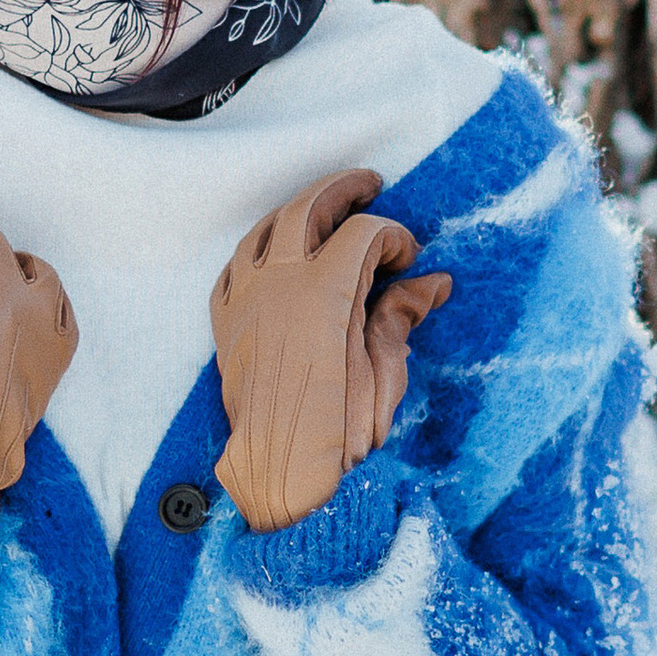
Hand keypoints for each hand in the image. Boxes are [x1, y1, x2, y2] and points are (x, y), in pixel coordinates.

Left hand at [209, 169, 450, 534]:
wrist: (278, 467)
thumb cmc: (337, 429)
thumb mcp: (384, 372)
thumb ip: (400, 317)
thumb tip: (431, 283)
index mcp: (324, 290)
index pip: (363, 233)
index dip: (392, 236)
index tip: (408, 257)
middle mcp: (278, 281)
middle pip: (308, 208)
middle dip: (342, 191)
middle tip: (367, 187)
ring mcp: (246, 297)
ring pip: (265, 228)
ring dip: (297, 211)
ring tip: (322, 209)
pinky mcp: (225, 320)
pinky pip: (235, 266)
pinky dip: (258, 249)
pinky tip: (273, 253)